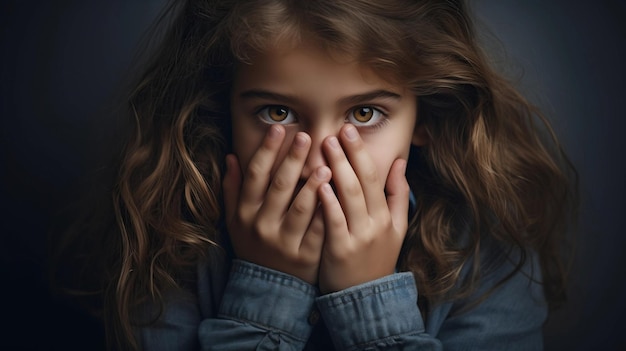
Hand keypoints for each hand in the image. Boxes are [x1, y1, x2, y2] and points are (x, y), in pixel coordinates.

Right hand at [222, 125, 331, 283]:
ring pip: (300, 209)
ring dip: (313, 186)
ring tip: (326, 165)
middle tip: (306, 136)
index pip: (256, 175)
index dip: (267, 150)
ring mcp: (285, 241)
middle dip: (292, 160)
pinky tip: (338, 196)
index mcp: (246, 212)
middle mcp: (263, 225)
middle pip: (279, 187)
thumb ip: (233, 188)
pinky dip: (327, 213)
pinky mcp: (306, 256)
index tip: (279, 128)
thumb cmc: (253, 244)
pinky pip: (319, 231)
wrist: (267, 286)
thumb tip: (232, 156)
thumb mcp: (235, 219)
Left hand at [317, 124, 408, 292]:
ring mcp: (359, 236)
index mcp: (387, 215)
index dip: (362, 152)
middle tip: (336, 130)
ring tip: (325, 145)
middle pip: (362, 181)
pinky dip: (329, 200)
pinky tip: (319, 182)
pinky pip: (335, 221)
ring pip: (349, 196)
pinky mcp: (341, 250)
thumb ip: (399, 195)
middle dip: (349, 153)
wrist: (366, 298)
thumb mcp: (397, 228)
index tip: (350, 129)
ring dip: (338, 168)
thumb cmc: (377, 258)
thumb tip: (399, 162)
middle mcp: (375, 223)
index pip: (375, 176)